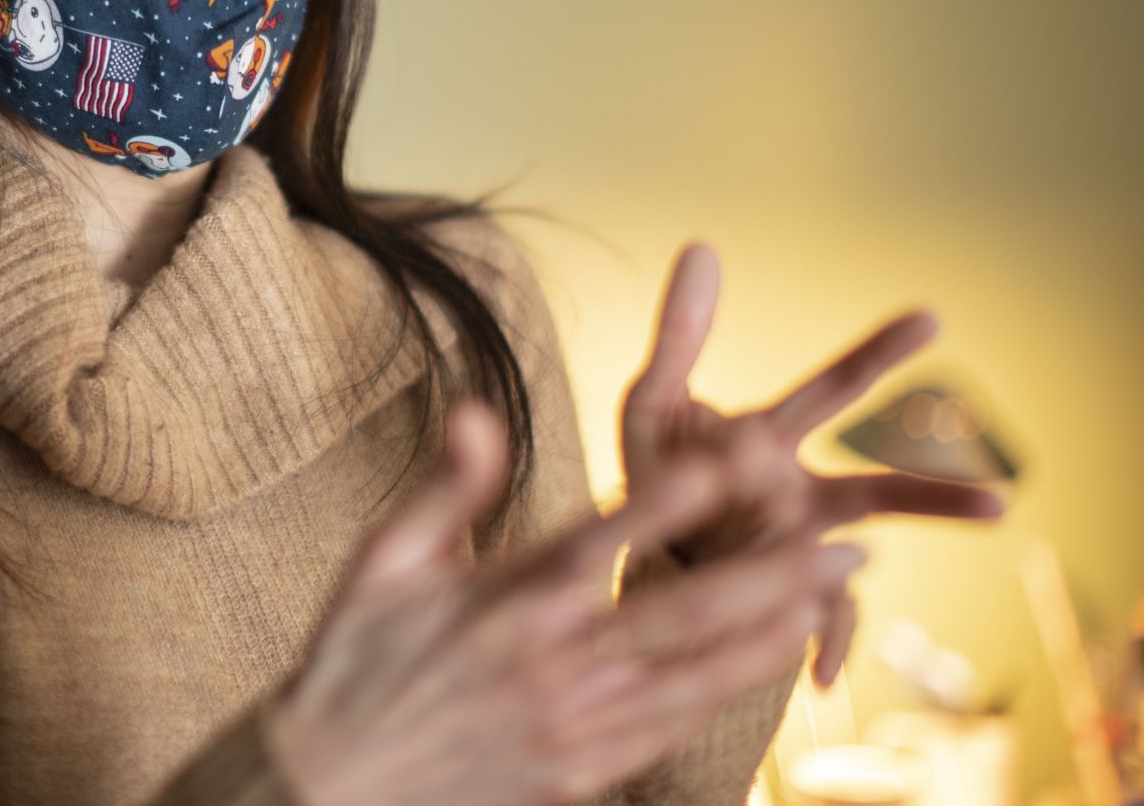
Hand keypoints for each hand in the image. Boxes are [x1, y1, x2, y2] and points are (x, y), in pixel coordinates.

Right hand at [264, 399, 865, 805]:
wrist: (333, 784)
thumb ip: (447, 485)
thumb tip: (478, 409)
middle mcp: (549, 662)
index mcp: (502, 601)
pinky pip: (674, 725)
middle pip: (677, 612)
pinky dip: (732, 688)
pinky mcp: (582, 768)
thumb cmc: (354, 657)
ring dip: (772, 628)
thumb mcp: (384, 558)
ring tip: (833, 588)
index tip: (730, 457)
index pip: (599, 541)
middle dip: (767, 573)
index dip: (667, 500)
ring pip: (693, 673)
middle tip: (843, 539)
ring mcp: (572, 722)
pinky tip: (775, 657)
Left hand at [617, 241, 1007, 687]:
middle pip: (875, 493)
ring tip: (887, 629)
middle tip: (997, 505)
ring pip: (850, 569)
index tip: (932, 318)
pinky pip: (806, 628)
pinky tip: (823, 677)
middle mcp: (799, 497)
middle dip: (933, 497)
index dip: (880, 354)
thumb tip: (704, 246)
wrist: (635, 554)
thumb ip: (680, 332)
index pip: (834, 390)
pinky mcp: (773, 603)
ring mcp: (791, 555)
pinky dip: (821, 648)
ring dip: (872, 584)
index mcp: (773, 441)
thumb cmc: (658, 471)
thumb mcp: (653, 402)